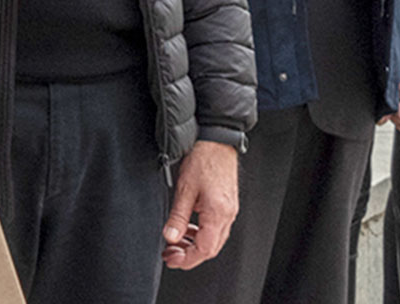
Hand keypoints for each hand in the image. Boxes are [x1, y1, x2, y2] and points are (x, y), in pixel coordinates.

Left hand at [161, 141, 238, 270]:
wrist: (216, 140)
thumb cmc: (203, 158)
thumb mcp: (184, 189)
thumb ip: (177, 217)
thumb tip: (170, 237)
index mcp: (218, 213)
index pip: (204, 249)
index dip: (187, 259)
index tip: (172, 259)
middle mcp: (227, 215)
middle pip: (211, 249)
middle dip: (189, 256)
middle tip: (170, 254)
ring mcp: (229, 210)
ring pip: (214, 240)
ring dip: (195, 245)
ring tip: (176, 243)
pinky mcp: (228, 205)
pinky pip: (216, 229)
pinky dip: (202, 234)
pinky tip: (189, 229)